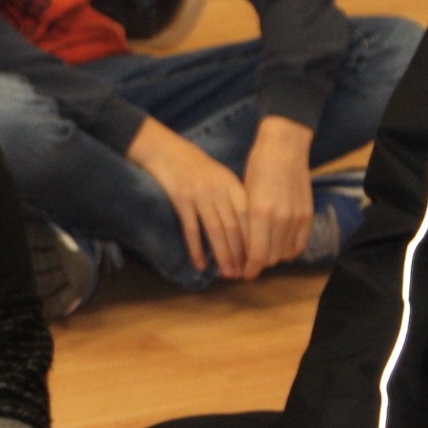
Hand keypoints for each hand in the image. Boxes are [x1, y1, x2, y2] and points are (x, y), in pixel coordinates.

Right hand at [126, 119, 251, 278]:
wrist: (170, 153)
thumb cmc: (201, 170)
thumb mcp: (224, 179)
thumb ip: (237, 200)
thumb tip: (252, 232)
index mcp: (233, 185)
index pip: (248, 217)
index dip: (254, 240)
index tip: (258, 260)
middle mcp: (219, 190)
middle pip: (234, 227)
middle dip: (240, 253)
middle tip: (244, 274)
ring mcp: (199, 195)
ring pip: (215, 230)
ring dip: (223, 255)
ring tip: (228, 274)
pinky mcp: (181, 201)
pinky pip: (191, 229)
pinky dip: (197, 249)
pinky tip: (201, 265)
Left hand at [238, 117, 316, 275]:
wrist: (285, 147)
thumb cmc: (258, 166)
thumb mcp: (243, 194)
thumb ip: (244, 222)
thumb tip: (241, 247)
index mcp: (259, 212)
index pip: (257, 255)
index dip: (249, 269)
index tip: (243, 274)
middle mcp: (280, 218)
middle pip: (271, 258)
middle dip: (259, 265)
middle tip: (250, 265)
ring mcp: (297, 217)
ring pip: (285, 254)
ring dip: (274, 258)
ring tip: (264, 254)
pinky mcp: (308, 215)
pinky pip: (300, 245)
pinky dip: (290, 250)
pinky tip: (280, 246)